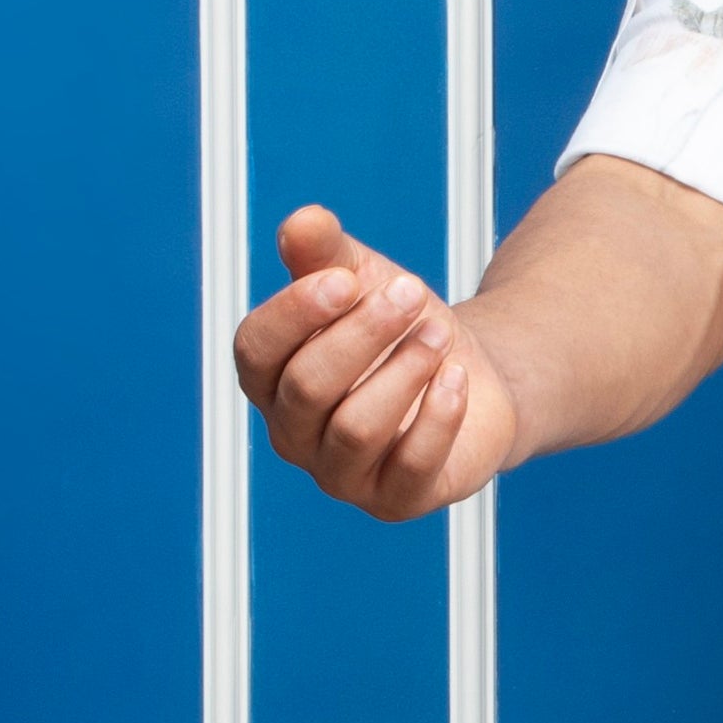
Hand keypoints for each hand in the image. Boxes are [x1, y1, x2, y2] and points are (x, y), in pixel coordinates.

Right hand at [235, 204, 519, 516]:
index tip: (347, 280)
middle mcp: (292, 433)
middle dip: (364, 334)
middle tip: (413, 293)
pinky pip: (411, 467)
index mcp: (270, 378)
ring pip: (355, 429)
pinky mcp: (395, 500)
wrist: (467, 373)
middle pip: (308, 387)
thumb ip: (325, 252)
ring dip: (404, 371)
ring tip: (438, 333)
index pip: (255, 350)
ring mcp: (341, 475)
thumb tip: (302, 222)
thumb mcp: (363, 279)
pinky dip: (437, 417)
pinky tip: (456, 378)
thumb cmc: (397, 327)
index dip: (294, 313)